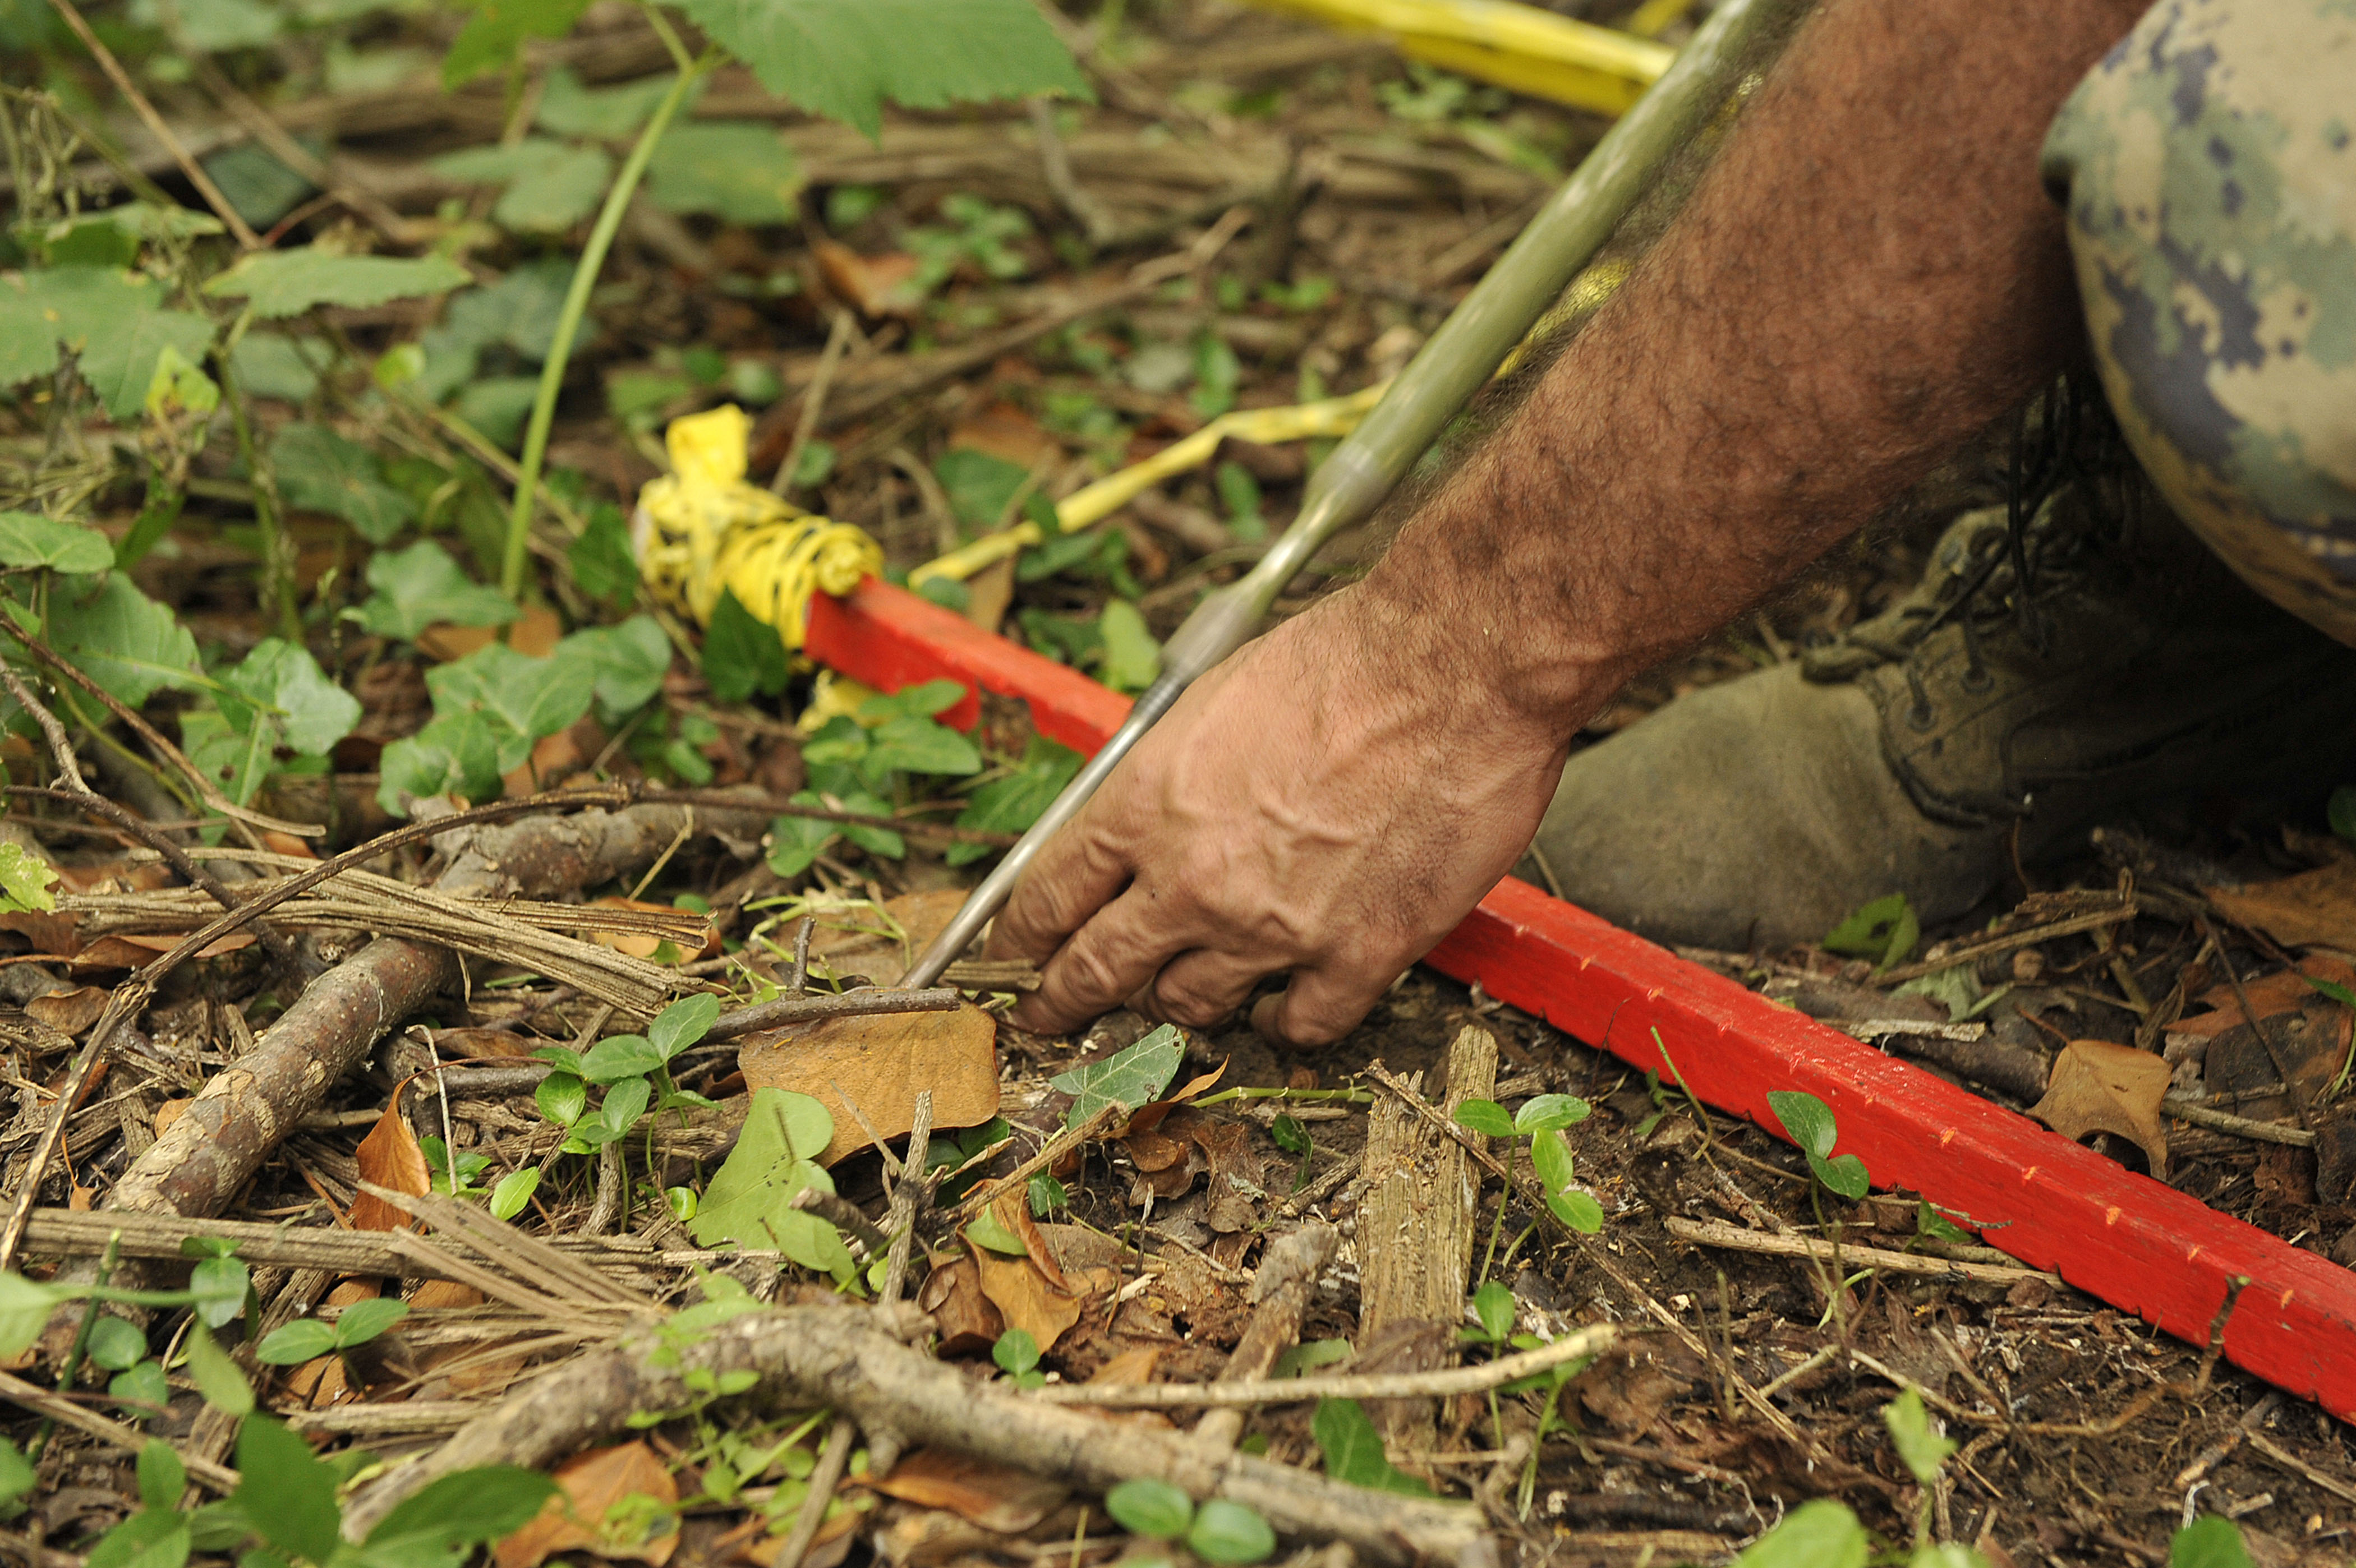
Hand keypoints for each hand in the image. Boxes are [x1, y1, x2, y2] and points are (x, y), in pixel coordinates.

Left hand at [986, 588, 1577, 1044]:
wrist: (1453, 669)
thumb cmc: (1345, 660)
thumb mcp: (1212, 698)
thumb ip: (1167, 774)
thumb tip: (1149, 817)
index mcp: (1147, 804)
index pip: (1051, 894)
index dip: (1020, 937)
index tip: (1011, 956)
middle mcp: (1194, 879)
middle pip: (1096, 969)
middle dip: (1061, 1000)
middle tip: (1048, 1016)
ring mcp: (1273, 928)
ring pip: (1191, 1007)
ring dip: (1179, 1003)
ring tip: (1181, 996)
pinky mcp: (1357, 956)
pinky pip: (1300, 1025)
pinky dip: (1282, 1023)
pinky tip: (1281, 1009)